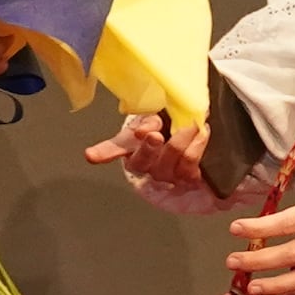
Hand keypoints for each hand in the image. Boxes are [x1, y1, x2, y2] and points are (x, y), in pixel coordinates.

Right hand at [88, 112, 229, 215]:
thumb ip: (147, 120)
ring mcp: (168, 175)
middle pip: (142, 161)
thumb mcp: (156, 115)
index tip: (92, 155)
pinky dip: (198, 147)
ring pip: (169, 163)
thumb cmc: (171, 125)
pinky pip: (191, 167)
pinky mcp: (188, 179)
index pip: (116, 149)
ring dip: (181, 142)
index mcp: (133, 147)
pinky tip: (202, 134)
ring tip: (191, 124)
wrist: (197, 137)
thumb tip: (146, 129)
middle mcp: (148, 166)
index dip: (104, 153)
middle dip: (148, 147)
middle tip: (154, 134)